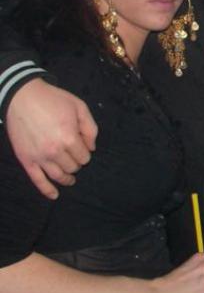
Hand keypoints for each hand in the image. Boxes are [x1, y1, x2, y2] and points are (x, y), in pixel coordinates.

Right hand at [6, 79, 96, 198]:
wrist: (23, 97)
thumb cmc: (53, 100)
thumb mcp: (80, 107)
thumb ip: (90, 128)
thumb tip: (91, 147)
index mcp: (69, 138)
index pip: (84, 157)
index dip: (86, 153)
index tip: (83, 147)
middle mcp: (55, 151)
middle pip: (73, 167)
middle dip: (77, 162)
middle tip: (75, 155)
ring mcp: (39, 157)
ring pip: (58, 176)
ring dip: (67, 177)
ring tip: (71, 178)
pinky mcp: (26, 160)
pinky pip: (38, 180)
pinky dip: (47, 190)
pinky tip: (55, 195)